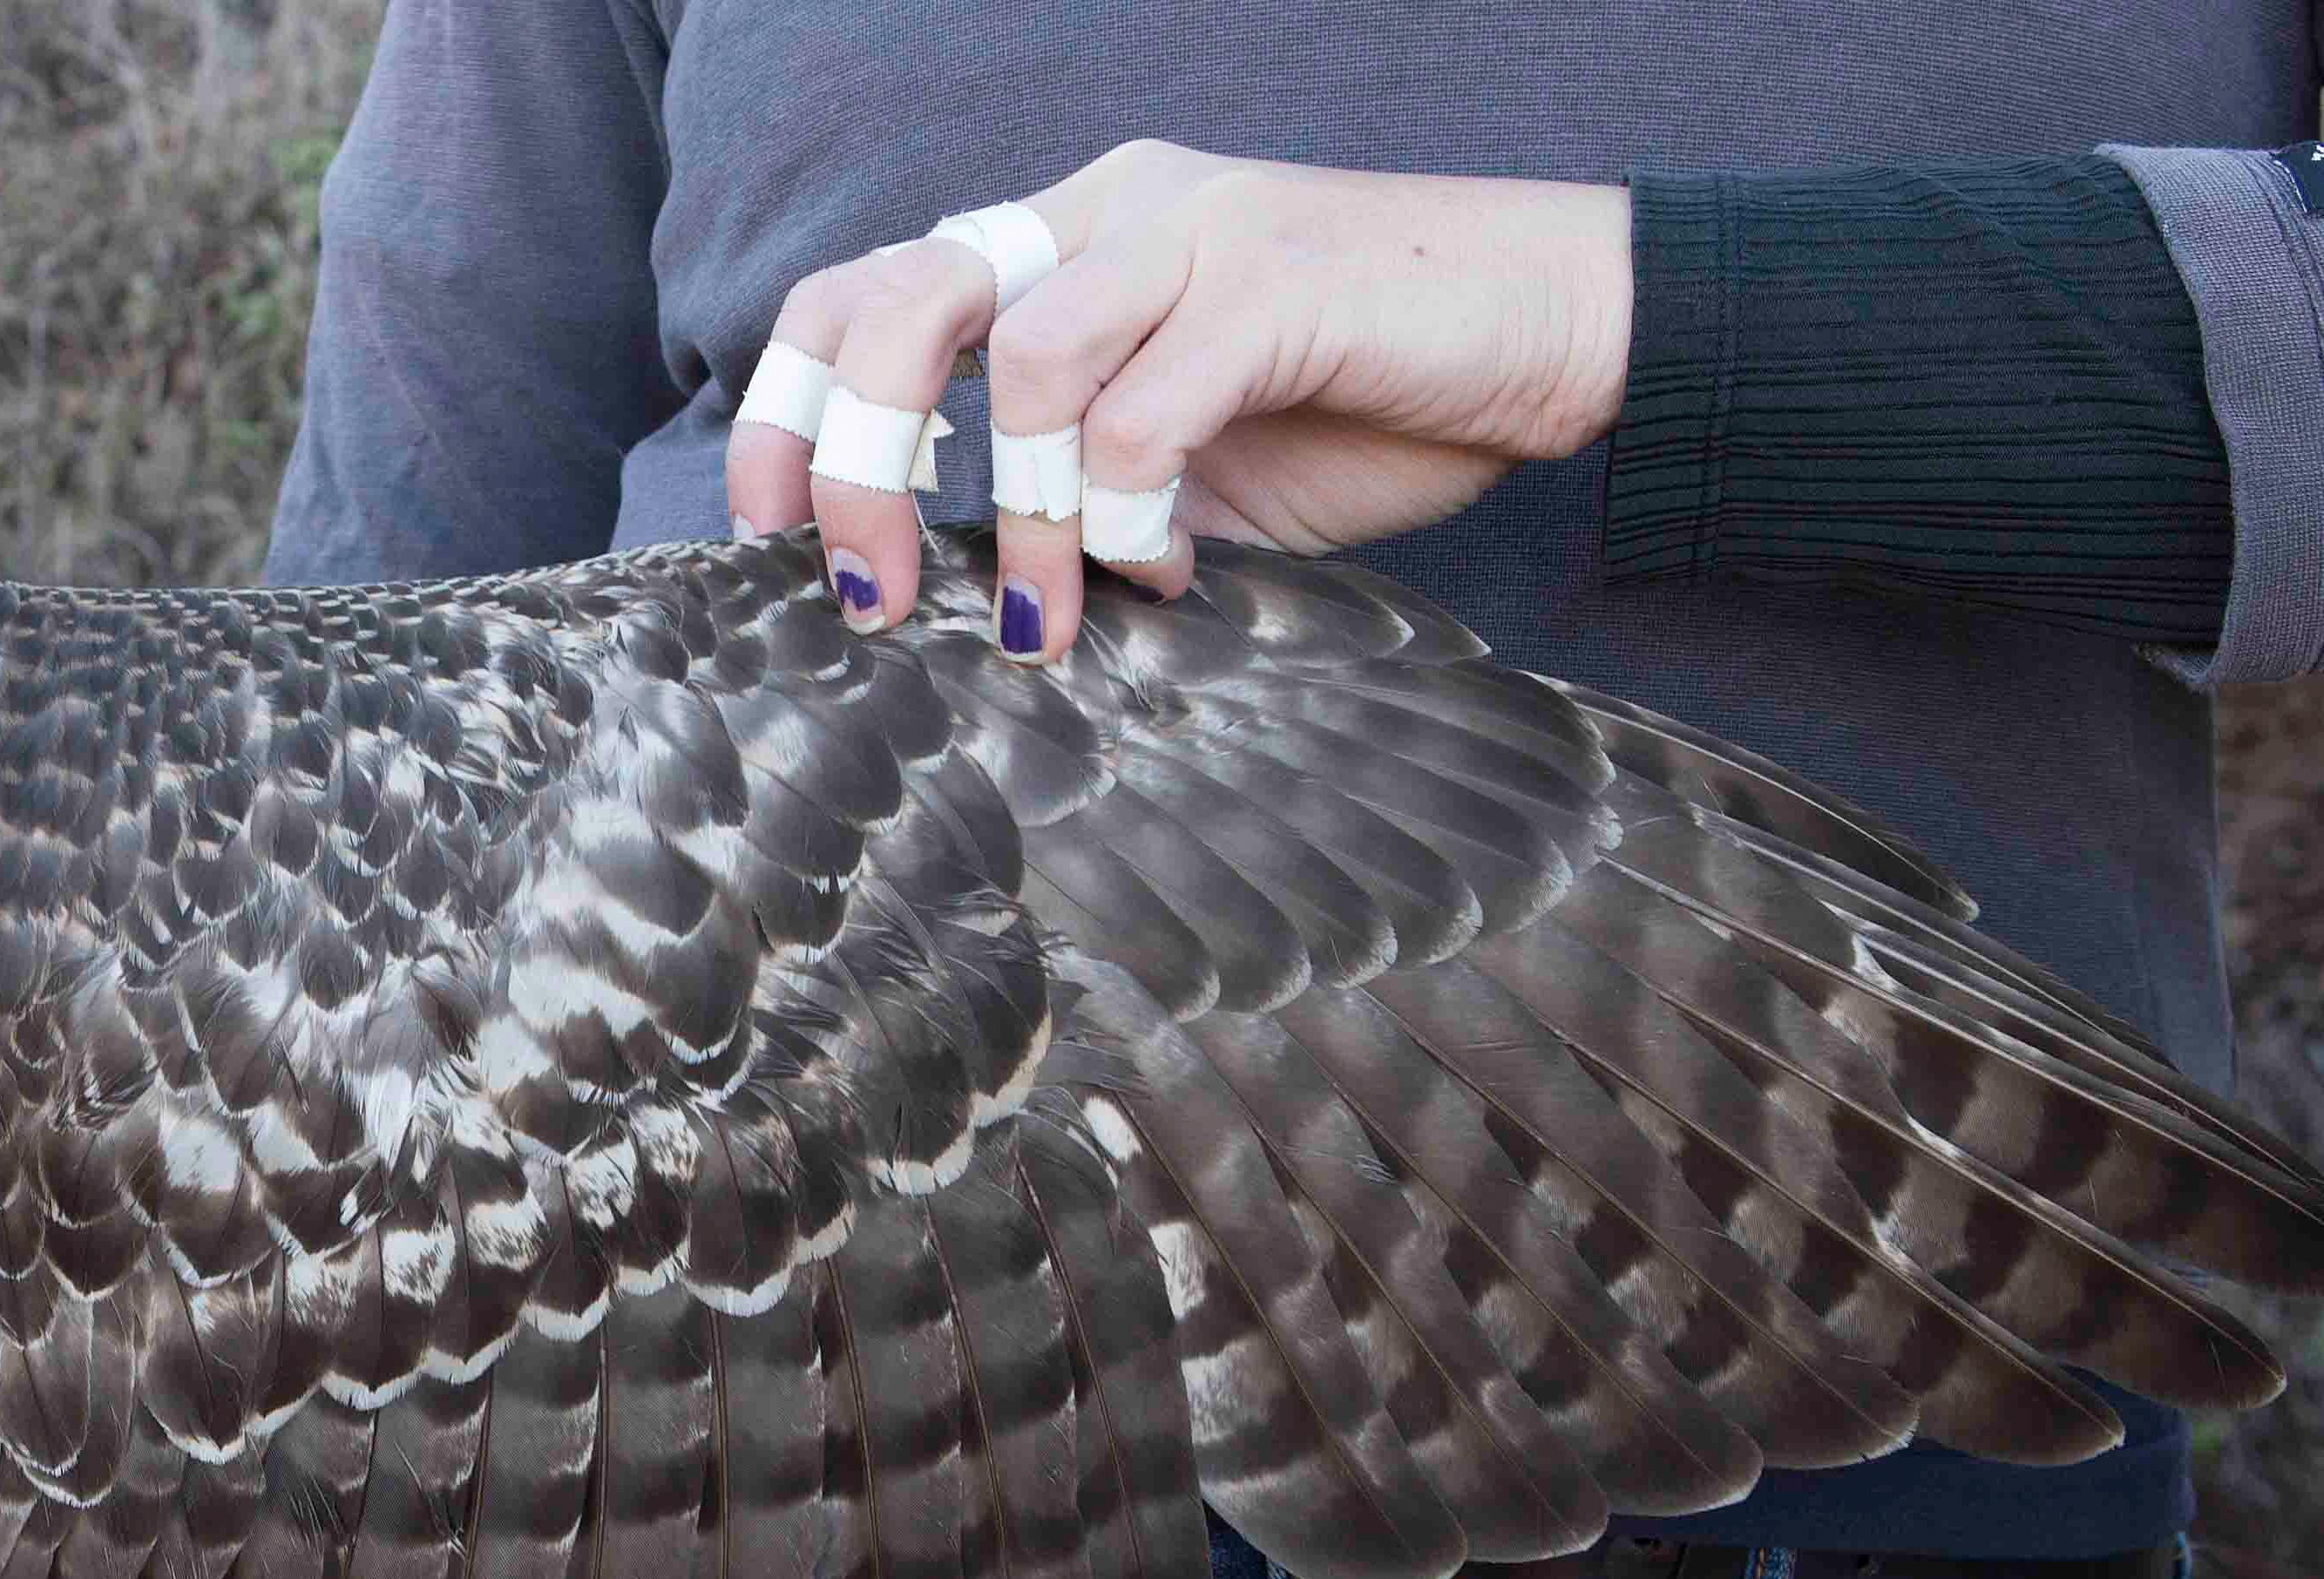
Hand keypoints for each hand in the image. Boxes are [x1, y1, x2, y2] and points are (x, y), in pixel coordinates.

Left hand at [727, 143, 1631, 665]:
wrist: (1557, 336)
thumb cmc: (1371, 408)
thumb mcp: (1183, 474)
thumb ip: (1072, 506)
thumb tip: (965, 611)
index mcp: (1068, 247)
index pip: (870, 291)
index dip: (792, 404)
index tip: (766, 527)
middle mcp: (1107, 214)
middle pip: (899, 301)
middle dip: (852, 457)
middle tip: (870, 589)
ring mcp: (1189, 231)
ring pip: (1019, 360)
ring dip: (1014, 519)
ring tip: (1043, 619)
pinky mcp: (1271, 277)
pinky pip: (1143, 411)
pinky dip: (1125, 517)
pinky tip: (1165, 572)